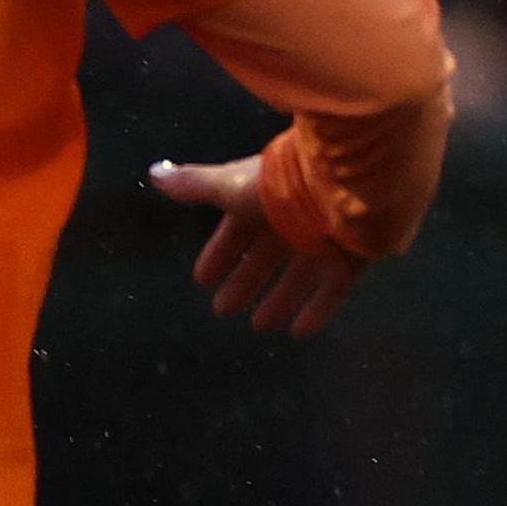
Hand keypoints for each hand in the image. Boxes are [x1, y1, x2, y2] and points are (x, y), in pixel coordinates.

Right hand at [151, 155, 366, 338]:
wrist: (345, 185)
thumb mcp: (229, 186)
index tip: (203, 280)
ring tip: (260, 327)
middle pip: (265, 259)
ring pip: (297, 277)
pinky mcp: (352, 259)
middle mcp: (294, 222)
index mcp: (263, 202)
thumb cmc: (281, 186)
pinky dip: (316, 310)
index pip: (236, 233)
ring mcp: (324, 242)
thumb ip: (194, 185)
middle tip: (223, 310)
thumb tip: (154, 174)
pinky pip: (332, 289)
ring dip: (279, 301)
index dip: (219, 256)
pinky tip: (299, 332)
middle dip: (245, 282)